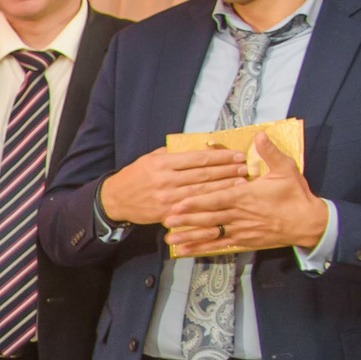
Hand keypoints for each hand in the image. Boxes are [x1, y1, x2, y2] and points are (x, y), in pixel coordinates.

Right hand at [98, 146, 248, 226]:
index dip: (220, 157)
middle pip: (203, 174)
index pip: (198, 158)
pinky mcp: (166, 212)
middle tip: (245, 167)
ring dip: (224, 186)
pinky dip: (209, 204)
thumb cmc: (135, 177)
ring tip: (241, 182)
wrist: (115, 199)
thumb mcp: (149, 158)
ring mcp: (166, 197)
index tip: (236, 155)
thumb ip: (172, 154)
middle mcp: (165, 179)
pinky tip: (223, 200)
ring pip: (201, 191)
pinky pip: (192, 208)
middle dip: (227, 170)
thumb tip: (197, 147)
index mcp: (162, 163)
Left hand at [164, 133, 328, 255]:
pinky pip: (220, 245)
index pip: (216, 199)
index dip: (196, 202)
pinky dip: (203, 248)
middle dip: (186, 220)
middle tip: (166, 221)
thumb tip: (260, 134)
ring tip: (171, 240)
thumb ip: (270, 152)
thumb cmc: (296, 194)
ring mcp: (241, 230)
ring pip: (211, 234)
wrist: (309, 222)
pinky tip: (187, 251)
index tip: (178, 203)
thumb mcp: (286, 169)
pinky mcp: (244, 241)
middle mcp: (240, 214)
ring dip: (190, 237)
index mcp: (246, 196)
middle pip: (209, 218)